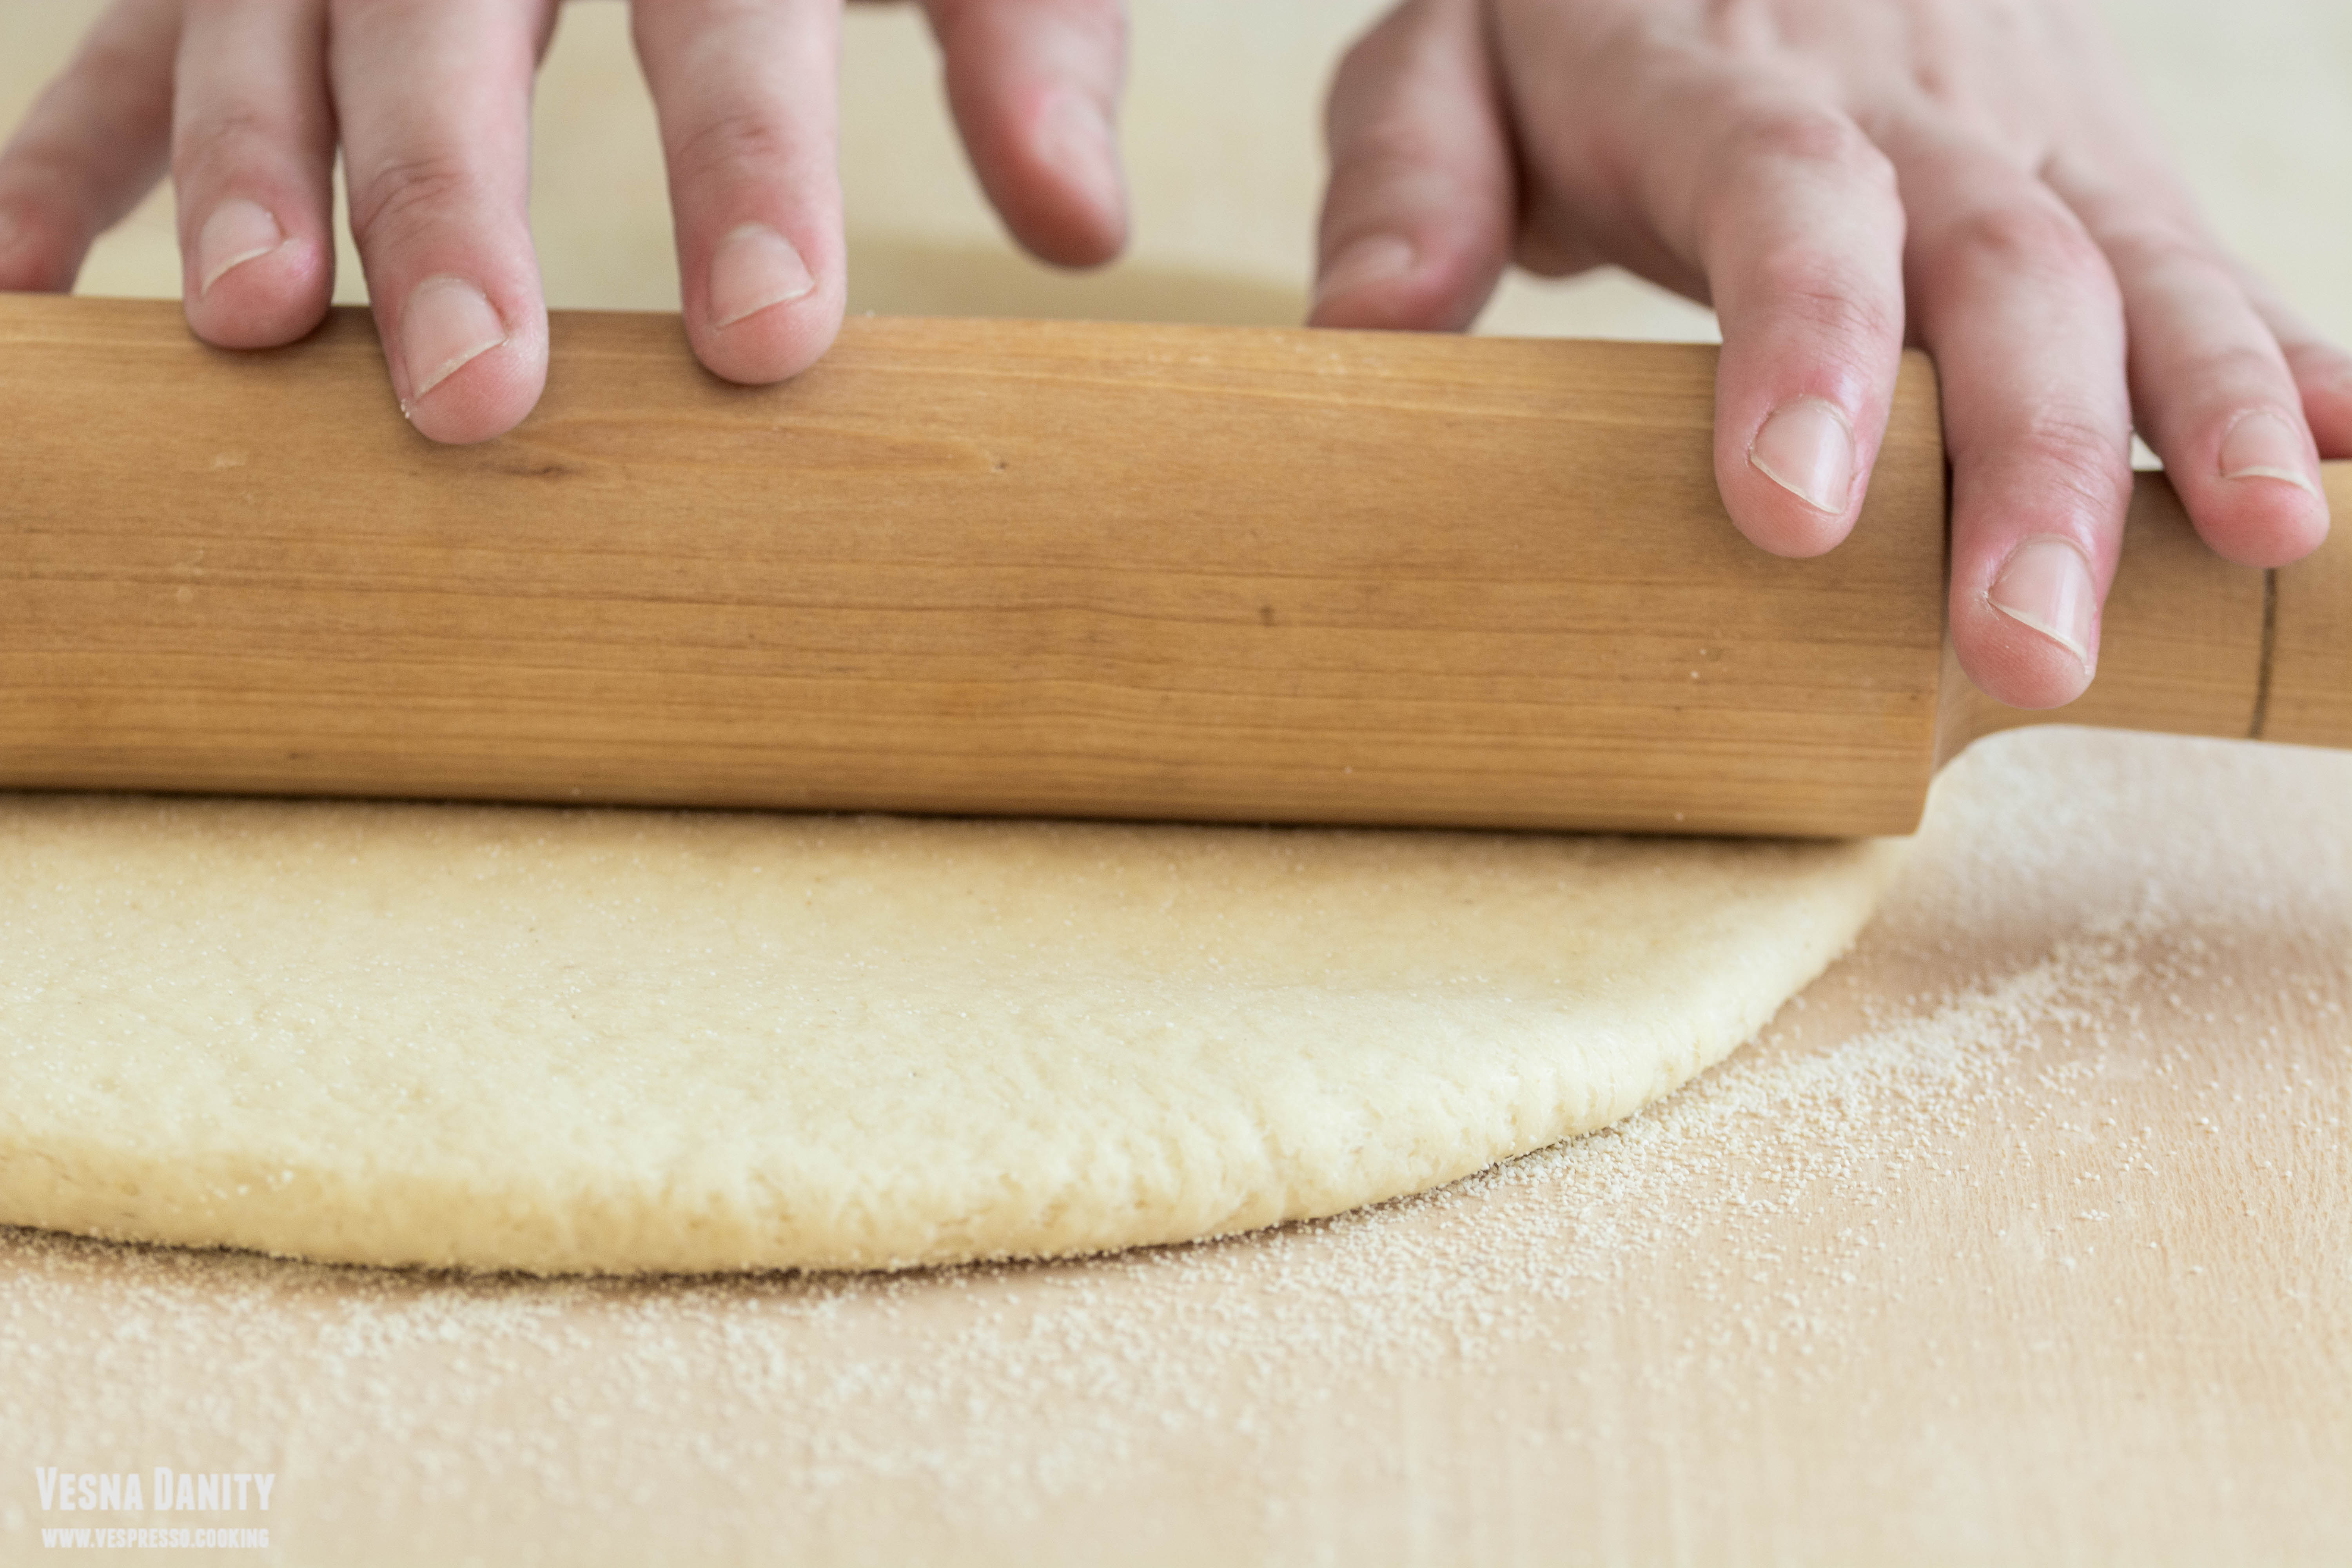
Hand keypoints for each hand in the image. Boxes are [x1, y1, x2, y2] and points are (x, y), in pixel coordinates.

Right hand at [0, 0, 1128, 443]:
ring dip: (245, 169)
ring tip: (247, 335)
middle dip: (453, 207)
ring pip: (271, 17)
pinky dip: (75, 149)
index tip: (770, 343)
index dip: (751, 174)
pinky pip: (139, 32)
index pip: (731, 19)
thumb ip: (1024, 45)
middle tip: (473, 398)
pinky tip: (26, 282)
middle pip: (452, 23)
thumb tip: (1082, 222)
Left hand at [1308, 0, 2348, 709]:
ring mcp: (2019, 123)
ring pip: (2132, 259)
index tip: (1790, 511)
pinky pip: (2201, 247)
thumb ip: (1404, 181)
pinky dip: (2282, 348)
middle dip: (2023, 459)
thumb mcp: (1448, 59)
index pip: (1783, 202)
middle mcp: (1900, 98)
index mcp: (1721, 80)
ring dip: (2200, 410)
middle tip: (2023, 646)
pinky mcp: (2093, 153)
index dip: (1802, 347)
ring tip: (2255, 548)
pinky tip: (2342, 457)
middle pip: (1992, 264)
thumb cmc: (1573, 15)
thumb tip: (1361, 332)